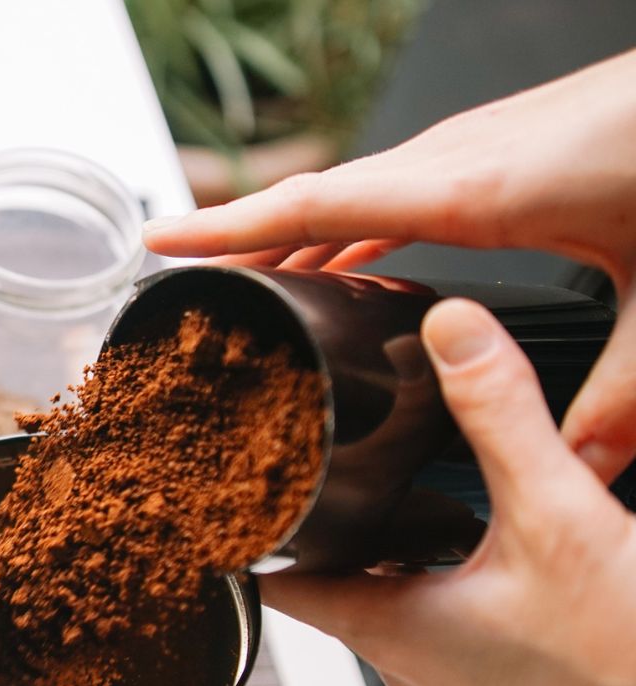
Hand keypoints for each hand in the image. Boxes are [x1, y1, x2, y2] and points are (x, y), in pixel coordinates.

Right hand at [143, 49, 635, 482]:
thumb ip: (619, 395)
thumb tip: (578, 471)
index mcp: (469, 190)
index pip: (315, 206)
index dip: (231, 229)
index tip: (161, 243)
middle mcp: (456, 159)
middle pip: (315, 200)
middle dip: (241, 240)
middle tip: (183, 285)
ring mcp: (475, 147)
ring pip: (353, 194)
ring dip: (294, 236)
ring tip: (251, 287)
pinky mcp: (500, 149)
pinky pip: (395, 190)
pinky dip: (351, 225)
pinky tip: (354, 265)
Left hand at [260, 299, 635, 685]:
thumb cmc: (630, 665)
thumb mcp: (557, 515)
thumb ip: (500, 416)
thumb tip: (453, 332)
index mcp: (390, 632)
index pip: (275, 582)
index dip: (247, 528)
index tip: (228, 481)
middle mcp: (411, 662)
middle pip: (328, 577)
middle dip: (319, 515)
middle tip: (306, 449)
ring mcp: (458, 671)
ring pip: (389, 589)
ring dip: (384, 535)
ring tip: (380, 469)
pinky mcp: (504, 670)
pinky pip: (443, 603)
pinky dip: (439, 558)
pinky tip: (473, 520)